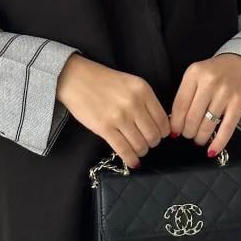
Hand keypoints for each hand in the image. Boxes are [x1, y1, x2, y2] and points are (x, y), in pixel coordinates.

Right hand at [56, 54, 170, 167]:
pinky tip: (133, 161)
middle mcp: (133, 103)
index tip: (158, 134)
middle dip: (152, 142)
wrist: (77, 78)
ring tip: (137, 149)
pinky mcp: (104, 128)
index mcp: (143, 90)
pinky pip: (124, 150)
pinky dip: (131, 159)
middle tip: (146, 142)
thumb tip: (160, 125)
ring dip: (141, 151)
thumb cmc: (104, 81)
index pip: (162, 120)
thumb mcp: (131, 84)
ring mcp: (119, 117)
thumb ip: (146, 101)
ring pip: (141, 145)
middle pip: (153, 135)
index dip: (162, 132)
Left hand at [169, 54, 240, 156]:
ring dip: (200, 137)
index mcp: (194, 74)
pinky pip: (226, 128)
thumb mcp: (197, 74)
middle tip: (188, 135)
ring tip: (199, 140)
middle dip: (187, 132)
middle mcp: (209, 82)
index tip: (174, 132)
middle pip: (192, 117)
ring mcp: (225, 93)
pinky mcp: (238, 103)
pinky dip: (218, 142)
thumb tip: (174, 122)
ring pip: (207, 124)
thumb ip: (186, 94)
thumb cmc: (216, 71)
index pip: (180, 104)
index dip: (175, 123)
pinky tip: (212, 150)